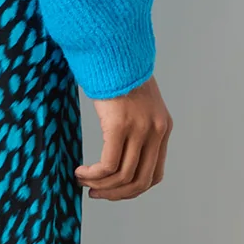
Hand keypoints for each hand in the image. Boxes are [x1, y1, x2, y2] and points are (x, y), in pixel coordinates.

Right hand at [75, 76, 171, 200]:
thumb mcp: (136, 104)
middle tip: (95, 193)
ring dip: (101, 185)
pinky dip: (94, 174)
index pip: (154, 174)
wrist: (114, 49)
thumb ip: (136, 127)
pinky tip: (81, 171)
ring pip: (123, 176)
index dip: (132, 189)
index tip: (111, 189)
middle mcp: (156, 131)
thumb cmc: (118, 74)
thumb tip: (118, 150)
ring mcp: (139, 129)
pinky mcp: (119, 125)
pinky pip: (108, 164)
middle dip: (116, 194)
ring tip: (83, 181)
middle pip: (140, 181)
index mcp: (162, 128)